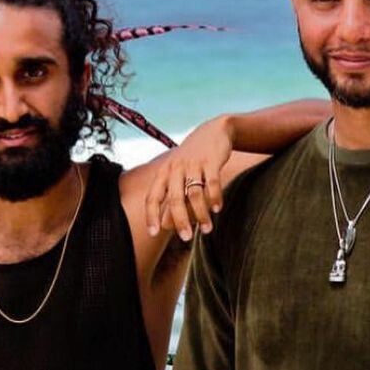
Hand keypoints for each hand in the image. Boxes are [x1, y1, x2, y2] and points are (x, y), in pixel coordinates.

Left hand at [144, 116, 230, 239]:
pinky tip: (218, 209)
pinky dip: (215, 197)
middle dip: (179, 220)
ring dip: (201, 214)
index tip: (153, 234)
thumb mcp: (177, 175)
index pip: (152, 197)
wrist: (213, 131)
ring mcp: (193, 164)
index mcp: (163, 173)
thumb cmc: (191, 160)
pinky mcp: (211, 161)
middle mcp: (175, 168)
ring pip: (195, 193)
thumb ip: (171, 199)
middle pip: (175, 198)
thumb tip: (165, 226)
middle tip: (186, 238)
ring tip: (207, 229)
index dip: (151, 215)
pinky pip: (212, 182)